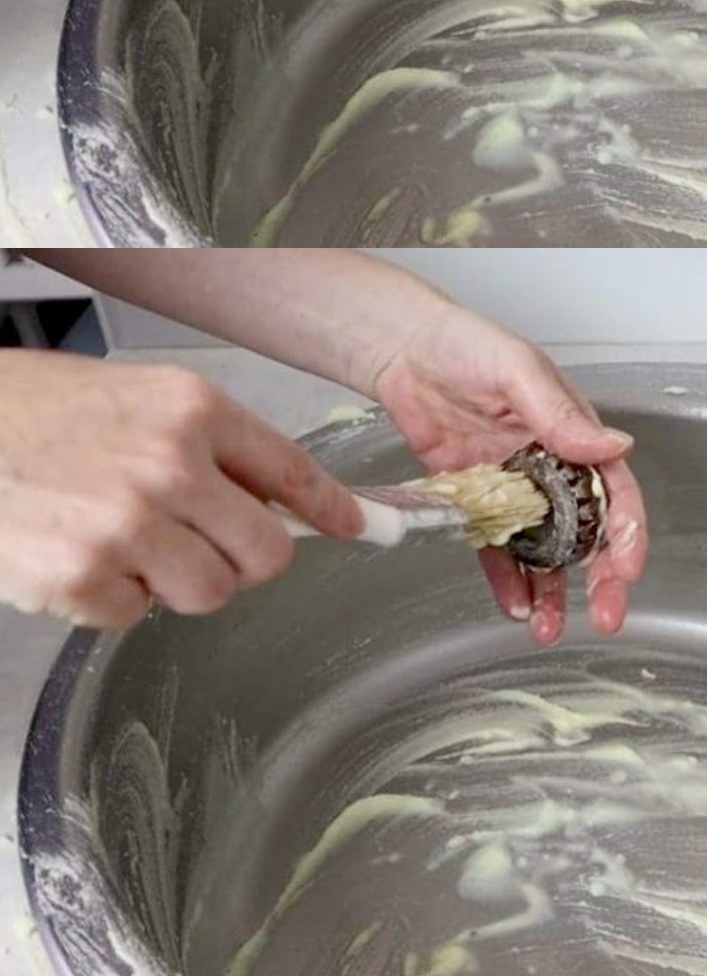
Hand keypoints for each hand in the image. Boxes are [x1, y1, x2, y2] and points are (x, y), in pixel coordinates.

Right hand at [0, 353, 361, 627]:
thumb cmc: (41, 410)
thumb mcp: (143, 399)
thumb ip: (210, 444)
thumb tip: (273, 498)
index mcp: (194, 410)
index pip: (291, 470)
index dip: (331, 507)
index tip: (355, 526)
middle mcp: (171, 466)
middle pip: (266, 552)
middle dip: (248, 560)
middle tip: (213, 549)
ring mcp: (126, 525)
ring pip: (210, 592)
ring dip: (179, 582)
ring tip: (132, 544)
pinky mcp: (80, 577)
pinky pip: (135, 616)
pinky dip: (112, 599)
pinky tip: (82, 556)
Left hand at [371, 300, 647, 644]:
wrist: (403, 349)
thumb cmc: (467, 344)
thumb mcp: (518, 372)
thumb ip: (561, 415)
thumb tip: (615, 445)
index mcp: (573, 433)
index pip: (613, 489)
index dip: (627, 531)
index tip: (627, 568)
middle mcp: (551, 466)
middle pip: (588, 529)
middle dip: (601, 575)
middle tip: (607, 614)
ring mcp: (514, 487)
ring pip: (545, 549)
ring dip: (553, 590)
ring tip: (551, 629)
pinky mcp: (476, 500)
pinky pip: (496, 548)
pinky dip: (507, 579)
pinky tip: (513, 606)